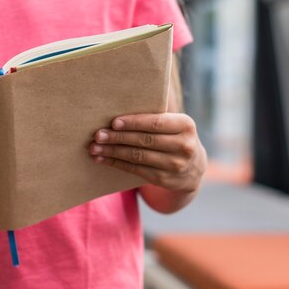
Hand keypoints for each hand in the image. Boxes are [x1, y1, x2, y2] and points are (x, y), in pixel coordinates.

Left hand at [88, 113, 205, 192]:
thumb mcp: (175, 125)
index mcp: (185, 125)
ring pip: (137, 156)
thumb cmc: (174, 137)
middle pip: (144, 140)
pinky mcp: (164, 179)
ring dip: (113, 151)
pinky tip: (102, 159)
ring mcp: (175, 165)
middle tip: (97, 135)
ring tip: (95, 147)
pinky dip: (116, 163)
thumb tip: (119, 109)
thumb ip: (155, 117)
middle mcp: (184, 146)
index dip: (134, 123)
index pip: (156, 123)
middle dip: (118, 137)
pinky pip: (135, 169)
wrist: (193, 169)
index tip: (114, 122)